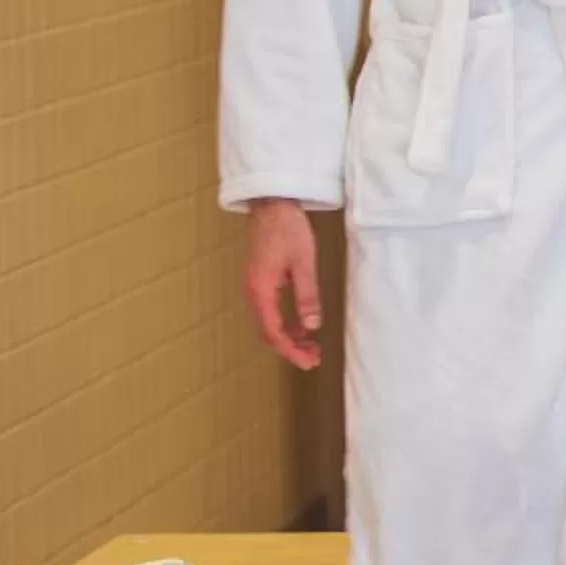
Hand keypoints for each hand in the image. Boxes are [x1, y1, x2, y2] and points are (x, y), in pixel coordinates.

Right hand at [244, 199, 323, 370]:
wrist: (272, 203)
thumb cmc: (287, 227)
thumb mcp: (304, 262)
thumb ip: (307, 296)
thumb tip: (311, 326)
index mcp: (261, 289)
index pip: (273, 332)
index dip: (290, 350)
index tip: (308, 361)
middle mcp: (253, 291)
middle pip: (267, 331)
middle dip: (289, 348)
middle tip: (312, 359)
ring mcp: (255, 286)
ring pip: (268, 322)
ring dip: (288, 336)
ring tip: (311, 347)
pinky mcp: (261, 280)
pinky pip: (270, 310)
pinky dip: (285, 322)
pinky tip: (302, 326)